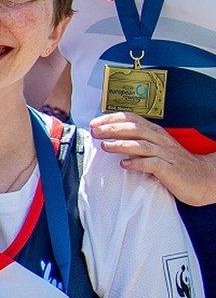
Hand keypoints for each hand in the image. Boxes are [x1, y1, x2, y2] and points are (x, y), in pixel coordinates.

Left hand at [91, 112, 215, 206]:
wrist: (203, 179)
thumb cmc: (175, 165)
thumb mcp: (156, 151)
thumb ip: (137, 145)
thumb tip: (111, 142)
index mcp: (156, 133)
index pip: (133, 119)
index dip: (113, 118)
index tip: (95, 122)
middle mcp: (161, 140)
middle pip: (135, 129)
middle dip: (112, 129)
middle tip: (94, 132)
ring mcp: (166, 154)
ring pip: (142, 145)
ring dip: (121, 144)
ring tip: (104, 146)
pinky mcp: (170, 169)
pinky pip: (152, 164)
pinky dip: (137, 163)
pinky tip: (124, 164)